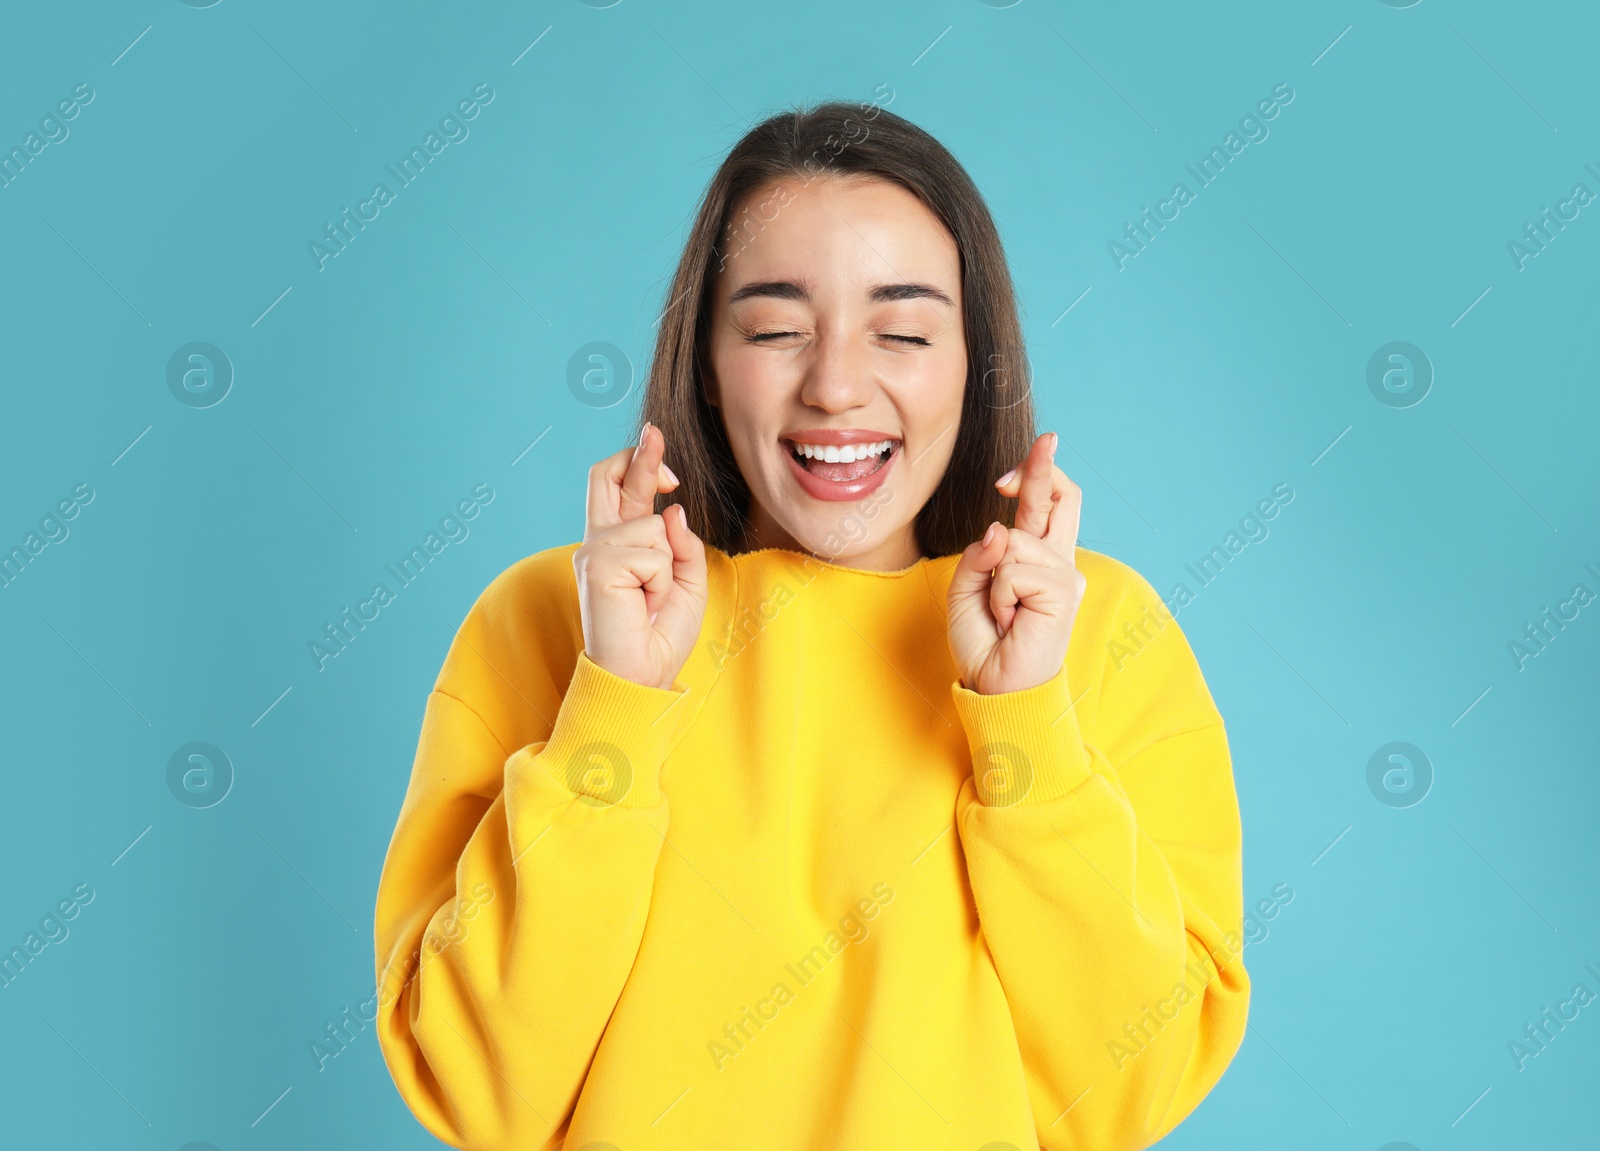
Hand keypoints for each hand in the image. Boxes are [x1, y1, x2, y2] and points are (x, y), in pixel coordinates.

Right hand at [574, 421, 708, 689]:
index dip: (638, 462)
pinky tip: (645, 604)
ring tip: (652, 600)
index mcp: (616, 544)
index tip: (655, 441)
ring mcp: (594, 552)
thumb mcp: (687, 582)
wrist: (641, 676)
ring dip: (667, 568)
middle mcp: (598, 543)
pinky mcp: (598, 565)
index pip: (619, 489)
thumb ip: (683, 544)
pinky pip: (653, 553)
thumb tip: (671, 509)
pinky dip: (662, 581)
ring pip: (653, 527)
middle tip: (655, 433)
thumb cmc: (659, 634)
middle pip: (607, 477)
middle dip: (637, 455)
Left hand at [946, 432, 1086, 694]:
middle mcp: (1057, 562)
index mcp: (1037, 559)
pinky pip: (1014, 572)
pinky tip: (1011, 621)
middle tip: (1048, 440)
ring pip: (1015, 542)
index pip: (1047, 506)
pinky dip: (1000, 596)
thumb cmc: (985, 642)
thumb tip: (999, 528)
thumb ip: (979, 556)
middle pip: (1062, 500)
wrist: (996, 688)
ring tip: (1002, 614)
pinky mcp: (1063, 593)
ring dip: (993, 579)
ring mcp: (1064, 576)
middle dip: (1046, 468)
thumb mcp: (967, 590)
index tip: (1034, 451)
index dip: (1039, 474)